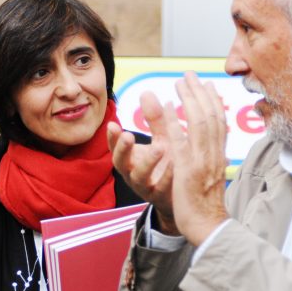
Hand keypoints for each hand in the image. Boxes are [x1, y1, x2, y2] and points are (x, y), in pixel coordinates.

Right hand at [108, 90, 177, 234]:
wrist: (179, 198)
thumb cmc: (168, 164)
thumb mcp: (161, 139)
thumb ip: (154, 119)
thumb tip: (146, 92)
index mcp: (130, 158)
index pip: (115, 147)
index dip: (112, 138)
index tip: (112, 125)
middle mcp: (133, 173)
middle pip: (120, 162)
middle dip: (122, 149)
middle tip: (127, 135)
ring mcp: (146, 186)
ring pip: (139, 176)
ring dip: (148, 161)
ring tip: (159, 147)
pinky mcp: (161, 197)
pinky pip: (161, 188)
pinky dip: (167, 176)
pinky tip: (174, 165)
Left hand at [161, 72, 229, 245]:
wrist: (208, 227)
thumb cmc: (206, 206)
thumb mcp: (209, 178)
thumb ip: (208, 160)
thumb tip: (212, 150)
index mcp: (218, 157)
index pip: (219, 123)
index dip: (213, 102)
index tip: (207, 84)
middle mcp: (213, 155)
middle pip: (211, 116)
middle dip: (201, 93)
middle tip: (191, 74)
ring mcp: (202, 161)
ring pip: (200, 123)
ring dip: (190, 99)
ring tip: (181, 81)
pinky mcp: (188, 169)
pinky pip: (182, 140)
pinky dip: (177, 121)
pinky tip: (169, 106)